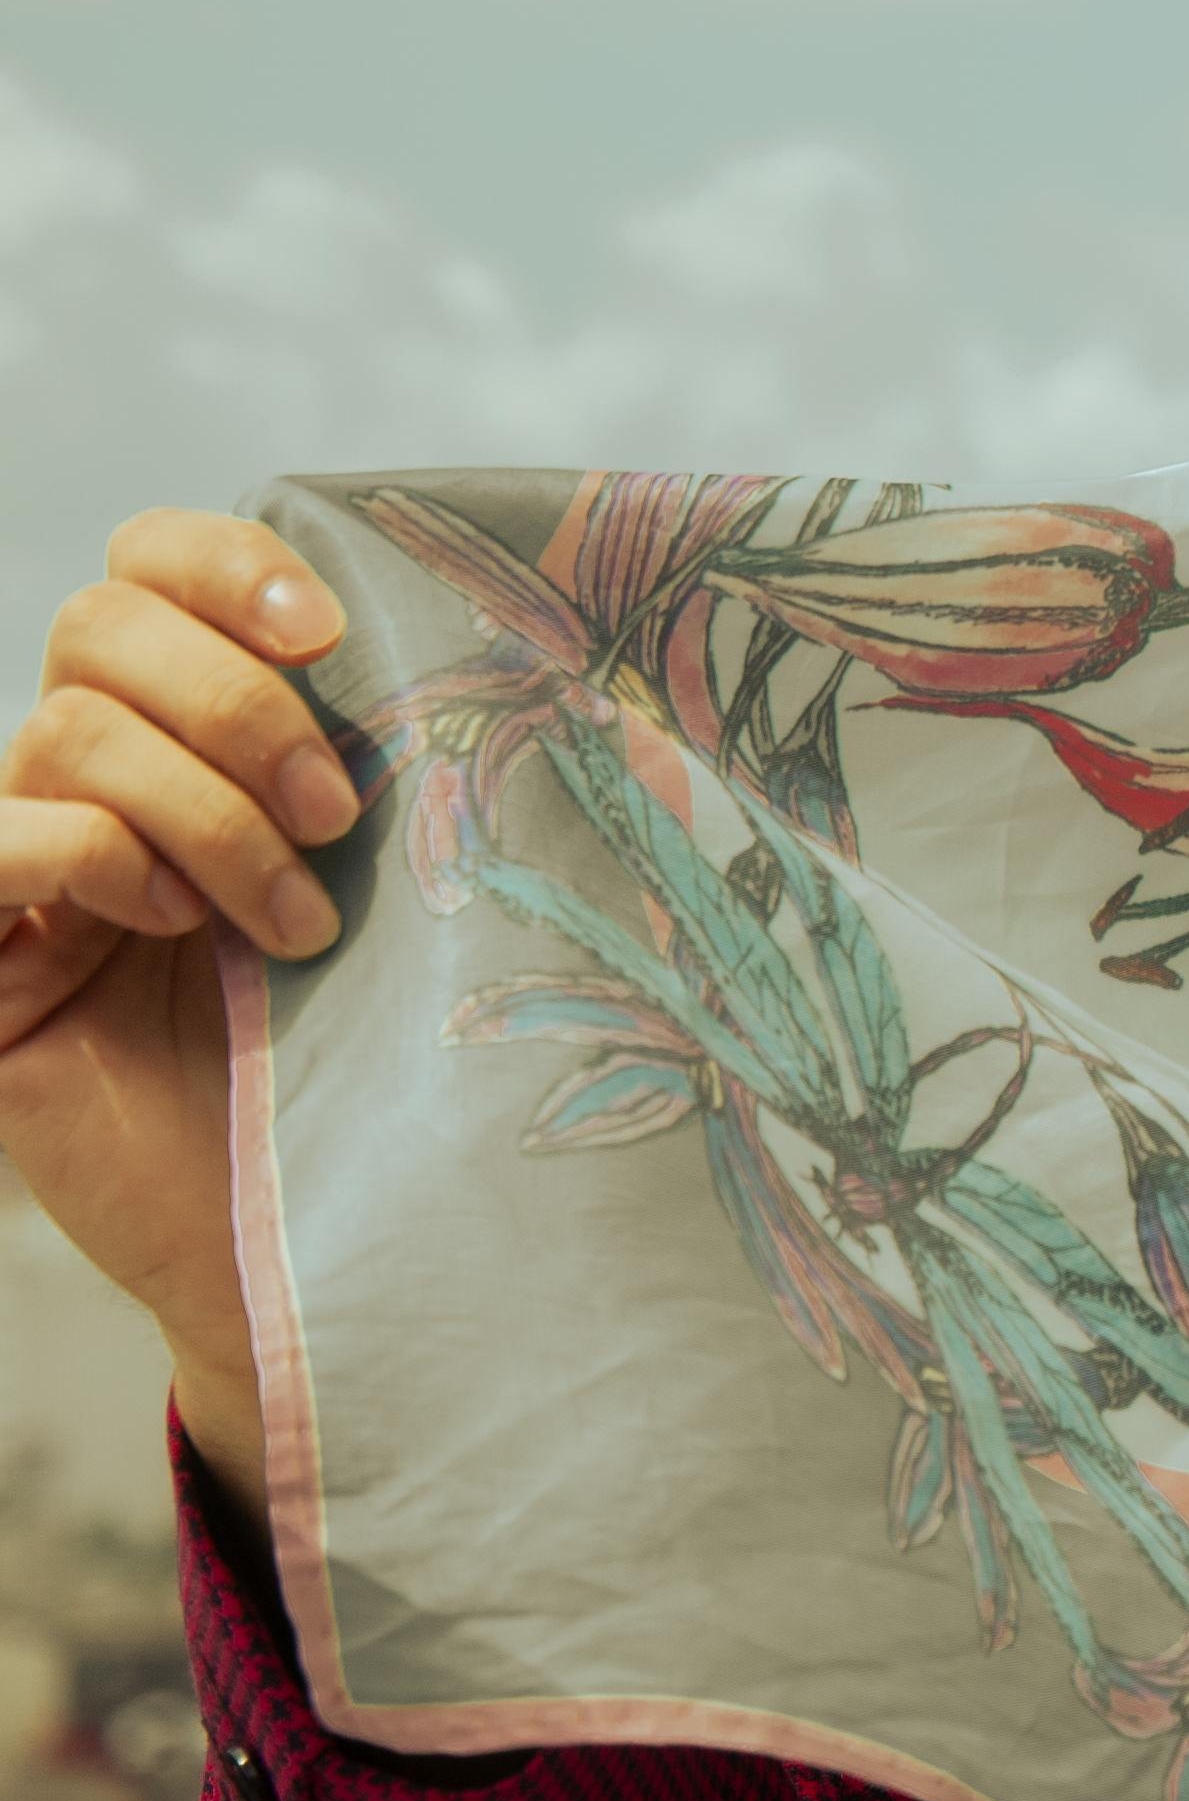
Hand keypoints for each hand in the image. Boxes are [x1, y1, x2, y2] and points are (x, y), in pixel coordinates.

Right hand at [0, 516, 364, 1510]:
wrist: (330, 1239)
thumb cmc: (382, 1057)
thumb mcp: (403, 888)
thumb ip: (413, 770)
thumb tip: (527, 660)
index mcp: (188, 727)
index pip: (150, 561)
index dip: (227, 565)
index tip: (335, 636)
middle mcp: (91, 778)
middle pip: (101, 622)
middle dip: (235, 699)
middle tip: (334, 813)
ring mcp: (26, 866)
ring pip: (65, 728)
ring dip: (200, 808)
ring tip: (291, 923)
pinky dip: (86, 853)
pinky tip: (168, 924)